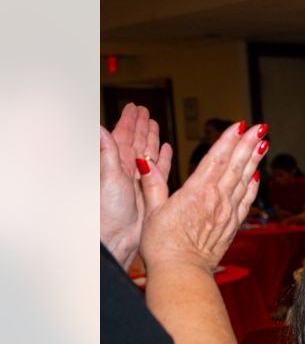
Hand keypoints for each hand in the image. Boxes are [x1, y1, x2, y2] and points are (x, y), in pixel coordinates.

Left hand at [100, 103, 169, 267]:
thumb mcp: (108, 176)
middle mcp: (127, 169)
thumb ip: (106, 151)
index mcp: (115, 162)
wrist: (118, 237)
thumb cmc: (108, 211)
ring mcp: (139, 179)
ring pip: (148, 153)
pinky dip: (163, 159)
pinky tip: (167, 150)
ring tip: (156, 125)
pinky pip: (159, 170)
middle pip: (136, 141)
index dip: (129, 120)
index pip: (122, 135)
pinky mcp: (151, 190)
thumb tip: (98, 126)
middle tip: (146, 111)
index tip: (134, 107)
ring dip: (152, 139)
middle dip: (141, 125)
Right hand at [140, 122, 266, 271]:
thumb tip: (145, 161)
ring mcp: (228, 212)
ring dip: (254, 160)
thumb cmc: (162, 245)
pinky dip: (253, 186)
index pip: (216, 158)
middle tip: (260, 127)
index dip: (228, 140)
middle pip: (236, 165)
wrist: (182, 272)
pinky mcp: (232, 225)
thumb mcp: (152, 211)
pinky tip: (257, 176)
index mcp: (197, 191)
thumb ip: (152, 184)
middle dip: (248, 144)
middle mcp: (217, 199)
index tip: (240, 125)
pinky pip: (246, 201)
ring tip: (263, 143)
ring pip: (244, 180)